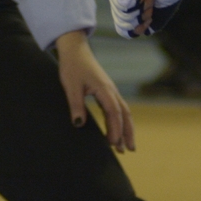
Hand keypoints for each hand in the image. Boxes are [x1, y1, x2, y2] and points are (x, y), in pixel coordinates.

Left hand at [55, 31, 134, 152]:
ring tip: (125, 146)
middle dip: (127, 133)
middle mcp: (111, 91)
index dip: (115, 130)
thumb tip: (79, 125)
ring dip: (125, 128)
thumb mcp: (71, 86)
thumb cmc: (72, 67)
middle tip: (129, 151)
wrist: (74, 50)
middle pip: (125, 114)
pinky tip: (116, 129)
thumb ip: (76, 105)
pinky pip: (117, 108)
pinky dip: (119, 120)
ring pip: (123, 112)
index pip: (114, 114)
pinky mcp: (106, 90)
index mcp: (104, 90)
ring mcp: (110, 90)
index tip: (113, 145)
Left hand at [105, 0, 200, 38]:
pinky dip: (138, 0)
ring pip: (123, 14)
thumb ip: (153, 21)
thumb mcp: (164, 8)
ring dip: (142, 7)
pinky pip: (123, 4)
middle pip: (122, 22)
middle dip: (142, 16)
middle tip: (152, 0)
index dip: (136, 27)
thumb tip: (142, 32)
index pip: (123, 24)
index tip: (148, 20)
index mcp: (130, 0)